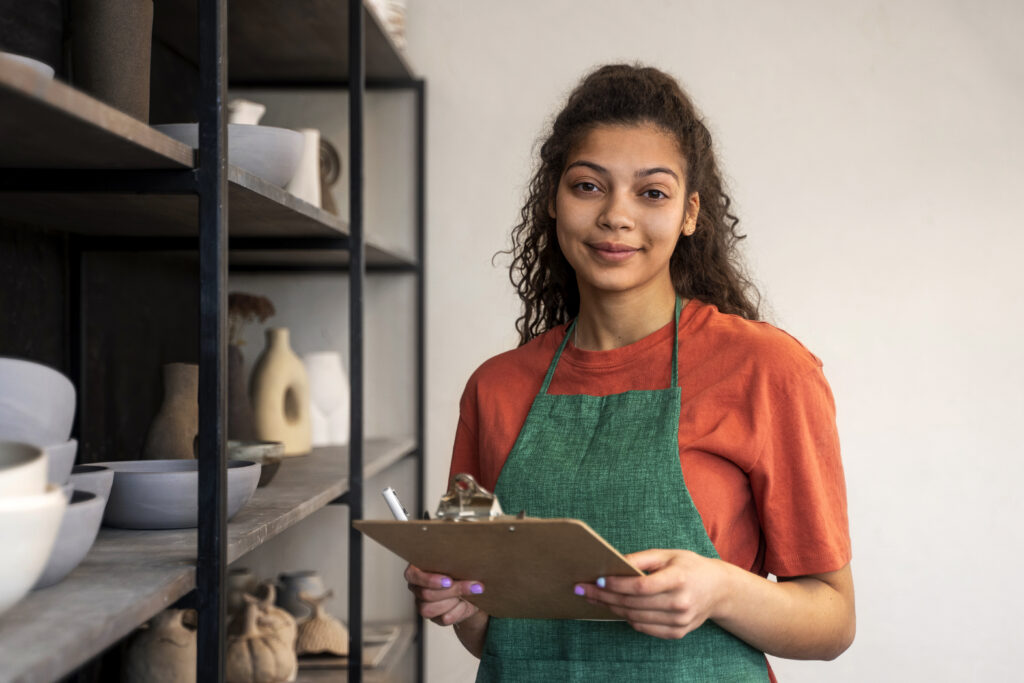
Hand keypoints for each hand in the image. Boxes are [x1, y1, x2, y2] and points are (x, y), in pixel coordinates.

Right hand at [404, 564, 483, 626]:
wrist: (472, 590)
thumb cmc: (461, 572)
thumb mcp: (458, 565)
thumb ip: (455, 565)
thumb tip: (466, 568)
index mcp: (417, 570)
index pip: (412, 575)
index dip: (429, 580)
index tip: (449, 581)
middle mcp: (417, 588)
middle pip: (426, 594)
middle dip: (452, 591)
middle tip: (472, 586)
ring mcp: (423, 604)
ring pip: (430, 609)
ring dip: (454, 602)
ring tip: (469, 595)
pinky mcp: (434, 618)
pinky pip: (443, 619)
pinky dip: (458, 612)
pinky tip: (466, 604)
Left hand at [575, 549, 727, 639]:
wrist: (719, 589)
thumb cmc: (689, 566)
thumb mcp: (668, 554)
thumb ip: (641, 559)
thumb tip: (614, 564)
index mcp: (678, 579)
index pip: (640, 586)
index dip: (617, 585)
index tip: (598, 580)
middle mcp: (680, 603)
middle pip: (633, 604)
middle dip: (605, 597)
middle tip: (584, 590)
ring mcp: (680, 621)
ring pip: (635, 618)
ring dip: (612, 608)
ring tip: (595, 599)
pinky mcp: (678, 633)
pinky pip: (645, 628)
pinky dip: (629, 619)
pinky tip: (617, 608)